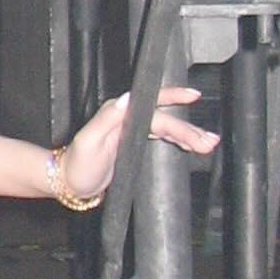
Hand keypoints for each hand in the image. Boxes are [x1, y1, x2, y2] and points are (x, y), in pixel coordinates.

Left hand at [57, 86, 217, 203]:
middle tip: (209, 140)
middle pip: (164, 120)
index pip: (152, 106)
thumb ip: (108, 118)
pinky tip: (193, 146)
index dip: (173, 98)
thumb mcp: (89, 140)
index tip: (193, 96)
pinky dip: (179, 141)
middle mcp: (127, 119)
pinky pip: (162, 138)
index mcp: (118, 114)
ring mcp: (133, 131)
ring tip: (209, 143)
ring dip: (188, 135)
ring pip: (167, 129)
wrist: (70, 183)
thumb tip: (128, 98)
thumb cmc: (77, 164)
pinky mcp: (136, 144)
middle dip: (188, 129)